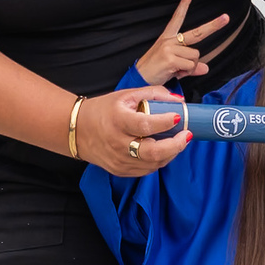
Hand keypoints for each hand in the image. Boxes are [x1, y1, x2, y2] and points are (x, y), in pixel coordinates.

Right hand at [74, 86, 193, 175]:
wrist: (77, 130)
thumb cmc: (104, 110)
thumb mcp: (126, 95)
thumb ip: (154, 94)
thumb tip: (179, 101)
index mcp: (117, 121)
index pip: (145, 125)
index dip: (164, 122)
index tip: (178, 116)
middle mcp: (117, 143)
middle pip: (152, 152)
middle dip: (175, 145)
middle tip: (186, 135)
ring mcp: (118, 160)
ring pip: (153, 163)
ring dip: (170, 153)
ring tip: (178, 141)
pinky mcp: (120, 170)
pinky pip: (146, 170)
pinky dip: (159, 161)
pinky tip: (164, 150)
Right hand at [135, 0, 230, 85]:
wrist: (139, 79)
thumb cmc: (155, 71)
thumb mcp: (174, 66)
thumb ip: (191, 66)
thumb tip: (206, 68)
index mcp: (168, 38)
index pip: (177, 17)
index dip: (184, 4)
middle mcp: (169, 40)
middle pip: (197, 32)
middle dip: (214, 25)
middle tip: (226, 17)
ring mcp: (170, 48)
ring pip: (196, 56)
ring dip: (190, 67)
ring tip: (177, 70)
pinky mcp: (170, 58)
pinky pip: (190, 66)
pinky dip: (186, 72)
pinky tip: (175, 73)